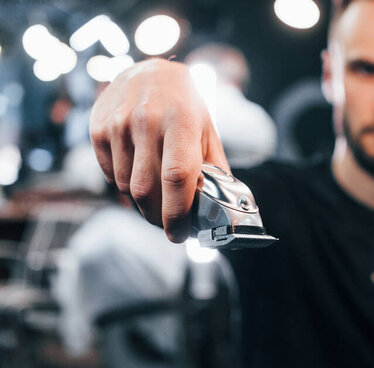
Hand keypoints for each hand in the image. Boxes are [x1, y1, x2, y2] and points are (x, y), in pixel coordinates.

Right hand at [90, 58, 228, 242]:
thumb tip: (219, 211)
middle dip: (159, 216)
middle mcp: (147, 120)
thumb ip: (214, 170)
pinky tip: (138, 170)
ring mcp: (118, 124)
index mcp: (181, 121)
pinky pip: (111, 175)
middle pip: (147, 189)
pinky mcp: (98, 129)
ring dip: (143, 200)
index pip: (176, 177)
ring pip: (127, 187)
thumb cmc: (185, 106)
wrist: (149, 73)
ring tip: (157, 191)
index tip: (180, 234)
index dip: (177, 213)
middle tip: (169, 223)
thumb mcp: (207, 131)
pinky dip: (125, 184)